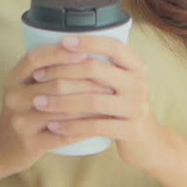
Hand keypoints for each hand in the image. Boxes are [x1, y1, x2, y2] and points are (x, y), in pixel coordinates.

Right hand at [0, 42, 117, 176]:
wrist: (3, 148)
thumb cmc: (25, 111)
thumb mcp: (26, 87)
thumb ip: (47, 70)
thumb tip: (86, 49)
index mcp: (13, 78)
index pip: (36, 58)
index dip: (60, 53)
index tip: (85, 52)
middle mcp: (13, 97)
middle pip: (54, 84)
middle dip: (86, 83)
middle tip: (109, 83)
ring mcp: (20, 122)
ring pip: (62, 111)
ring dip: (89, 107)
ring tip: (109, 103)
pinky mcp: (30, 143)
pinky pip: (63, 135)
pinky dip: (83, 129)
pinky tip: (99, 126)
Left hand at [29, 35, 174, 171]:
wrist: (149, 143)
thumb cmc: (124, 109)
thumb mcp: (122, 85)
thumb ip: (104, 69)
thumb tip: (64, 48)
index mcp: (137, 67)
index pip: (113, 46)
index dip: (89, 42)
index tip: (63, 42)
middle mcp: (139, 84)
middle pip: (96, 70)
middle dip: (62, 71)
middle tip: (38, 76)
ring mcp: (137, 108)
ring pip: (92, 100)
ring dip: (61, 101)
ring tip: (39, 102)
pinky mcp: (131, 130)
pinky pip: (95, 126)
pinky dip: (71, 126)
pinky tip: (53, 126)